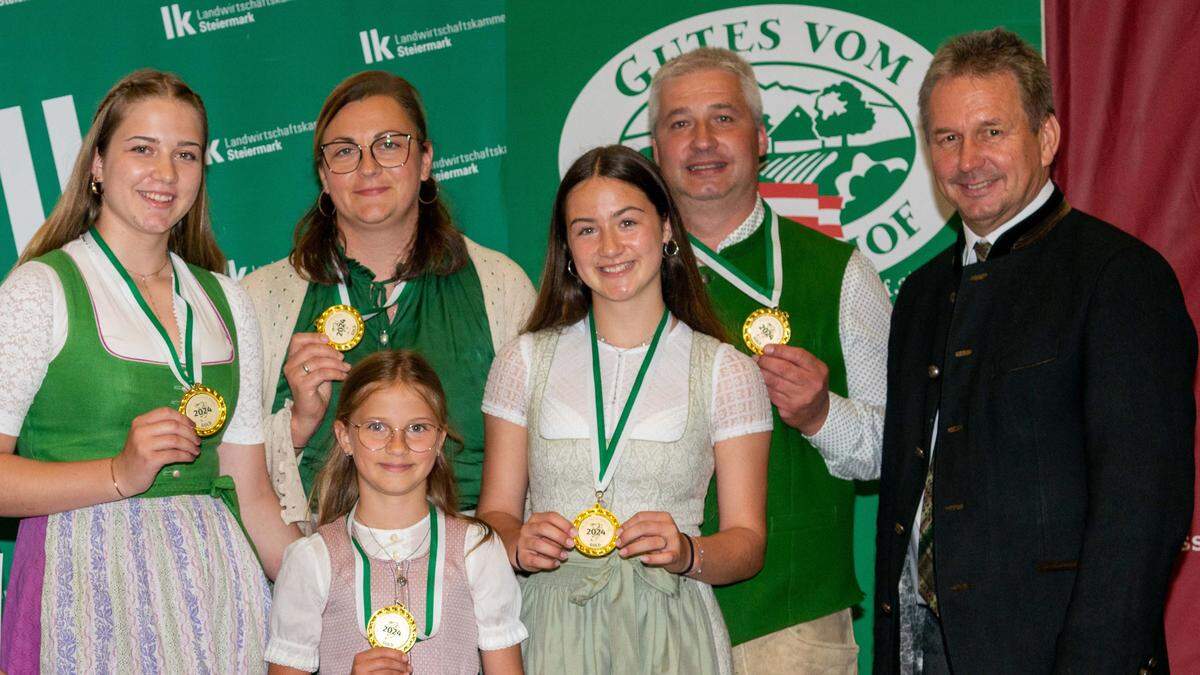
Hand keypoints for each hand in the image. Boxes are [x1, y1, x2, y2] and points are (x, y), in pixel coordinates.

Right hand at [112, 407, 201, 495]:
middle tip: (197, 441)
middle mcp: (140, 431)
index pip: (166, 412)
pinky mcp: (149, 460)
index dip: (183, 418)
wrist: (122, 475)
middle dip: (190, 433)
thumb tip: (189, 426)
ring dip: (190, 446)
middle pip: (174, 426)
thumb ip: (161, 428)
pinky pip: (174, 455)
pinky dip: (186, 456)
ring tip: (196, 451)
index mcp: (140, 421)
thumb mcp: (144, 436)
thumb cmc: (138, 454)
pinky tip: (190, 458)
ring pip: (176, 440)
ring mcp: (144, 445)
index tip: (193, 426)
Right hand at [284, 332, 351, 446]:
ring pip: (318, 361)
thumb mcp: (319, 369)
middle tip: (342, 357)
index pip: (297, 339)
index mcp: (292, 359)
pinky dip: (336, 373)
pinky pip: (322, 373)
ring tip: (346, 368)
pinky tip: (343, 376)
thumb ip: (322, 357)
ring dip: (336, 363)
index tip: (329, 340)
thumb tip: (336, 345)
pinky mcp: (302, 385)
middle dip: (329, 351)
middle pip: (310, 348)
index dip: (313, 336)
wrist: (309, 413)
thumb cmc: (315, 390)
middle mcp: (290, 365)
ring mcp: (295, 375)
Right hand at [350, 646, 410, 673]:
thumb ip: (380, 658)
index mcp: (361, 657)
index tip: (404, 656)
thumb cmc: (363, 673)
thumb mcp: (368, 663)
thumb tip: (400, 656)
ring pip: (387, 672)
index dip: (395, 653)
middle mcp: (361, 666)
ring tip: (407, 673)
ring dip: (400, 672)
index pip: (381, 651)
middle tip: (408, 666)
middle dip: (400, 664)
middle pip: (386, 662)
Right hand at [513, 511, 574, 571]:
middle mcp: (528, 529)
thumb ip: (560, 531)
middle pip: (544, 528)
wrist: (521, 549)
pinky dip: (548, 563)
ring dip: (555, 551)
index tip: (575, 533)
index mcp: (536, 518)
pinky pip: (536, 560)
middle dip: (560, 536)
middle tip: (571, 544)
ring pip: (539, 545)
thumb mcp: (549, 531)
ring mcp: (524, 543)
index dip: (564, 524)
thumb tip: (574, 536)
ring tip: (565, 556)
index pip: (551, 517)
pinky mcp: (523, 557)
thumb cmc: (541, 538)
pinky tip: (556, 563)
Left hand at [617, 511, 689, 572]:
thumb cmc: (663, 540)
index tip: (617, 533)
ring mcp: (674, 541)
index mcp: (662, 517)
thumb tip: (619, 533)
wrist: (685, 553)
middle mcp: (669, 527)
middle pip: (644, 527)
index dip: (627, 524)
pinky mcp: (676, 555)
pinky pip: (663, 557)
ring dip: (634, 548)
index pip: (641, 516)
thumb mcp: (653, 531)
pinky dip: (652, 558)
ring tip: (623, 553)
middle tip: (618, 544)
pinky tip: (642, 559)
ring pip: (652, 542)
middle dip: (628, 535)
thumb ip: (639, 530)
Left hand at [757, 343, 830, 435]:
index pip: (798, 355)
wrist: (817, 413)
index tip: (766, 348)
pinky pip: (771, 395)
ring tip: (755, 369)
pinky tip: (759, 382)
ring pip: (775, 382)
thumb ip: (796, 358)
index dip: (780, 350)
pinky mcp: (790, 410)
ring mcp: (801, 398)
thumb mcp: (812, 370)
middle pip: (784, 369)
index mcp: (818, 370)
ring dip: (761, 374)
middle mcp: (812, 384)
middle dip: (766, 362)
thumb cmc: (810, 385)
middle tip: (756, 358)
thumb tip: (769, 350)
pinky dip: (763, 386)